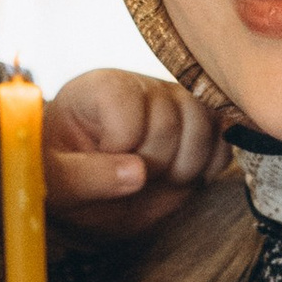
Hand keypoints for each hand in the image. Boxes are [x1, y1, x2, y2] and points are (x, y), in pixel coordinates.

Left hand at [42, 70, 227, 237]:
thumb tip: (138, 173)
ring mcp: (176, 103)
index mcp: (99, 88)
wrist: (84, 194)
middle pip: (172, 119)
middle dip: (154, 163)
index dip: (120, 146)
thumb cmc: (63, 179)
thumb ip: (89, 176)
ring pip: (206, 124)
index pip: (127, 107)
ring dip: (185, 166)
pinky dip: (209, 167)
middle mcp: (142, 87)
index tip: (102, 163)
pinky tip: (181, 179)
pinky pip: (225, 141)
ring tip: (157, 179)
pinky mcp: (200, 126)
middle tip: (131, 178)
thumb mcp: (56, 182)